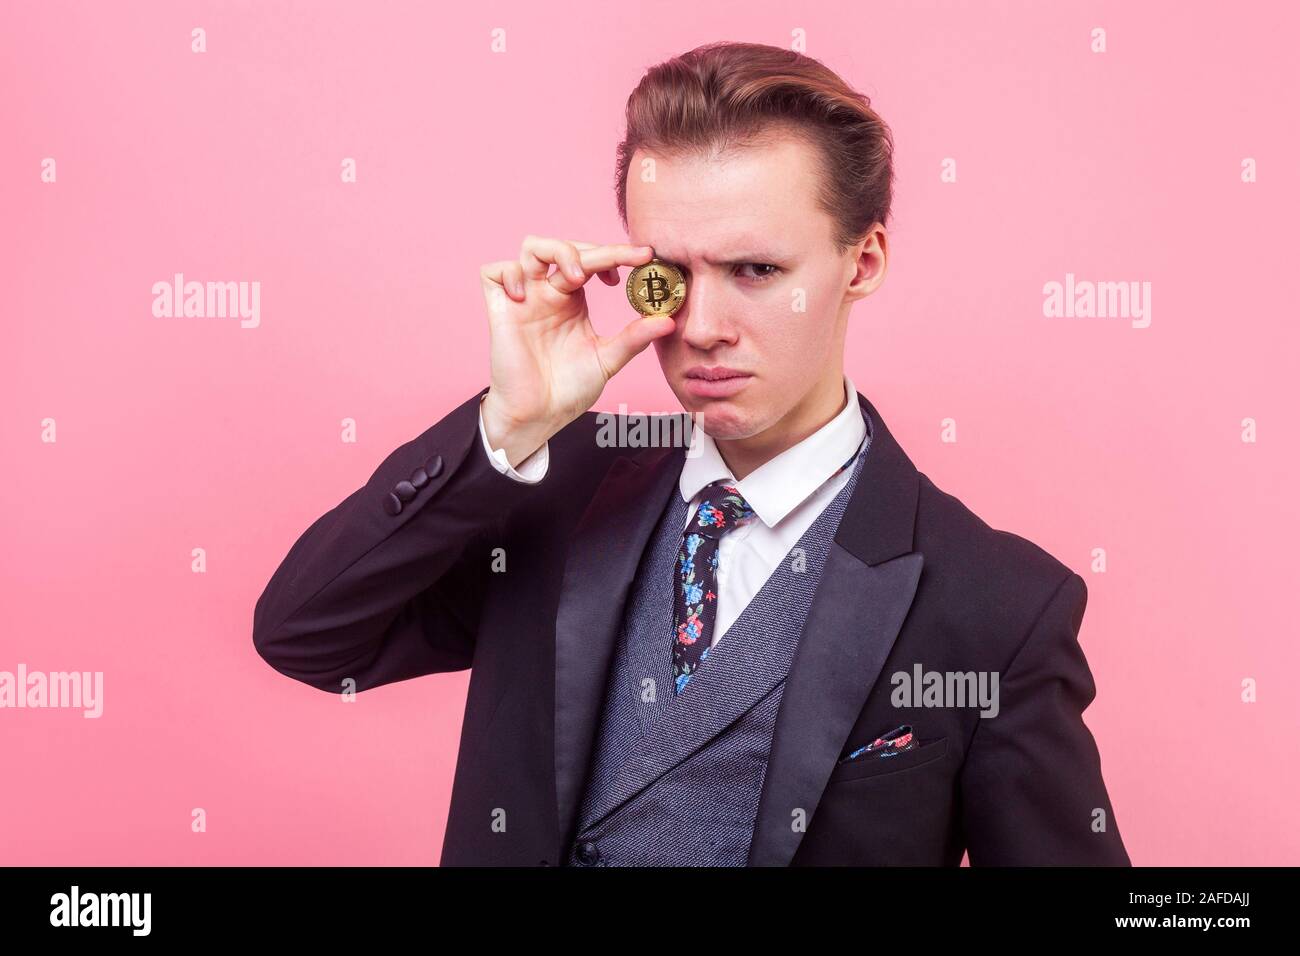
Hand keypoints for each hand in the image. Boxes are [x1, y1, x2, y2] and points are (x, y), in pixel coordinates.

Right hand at [478, 236, 675, 459]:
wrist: (539, 416)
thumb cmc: (568, 389)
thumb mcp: (608, 359)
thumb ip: (634, 337)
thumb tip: (668, 321)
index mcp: (573, 299)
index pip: (594, 261)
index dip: (618, 253)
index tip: (645, 256)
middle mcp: (548, 292)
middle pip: (567, 247)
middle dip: (596, 250)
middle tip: (619, 267)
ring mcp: (524, 298)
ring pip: (532, 247)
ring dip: (558, 251)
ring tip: (577, 279)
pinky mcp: (500, 309)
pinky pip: (494, 271)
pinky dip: (511, 273)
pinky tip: (526, 296)